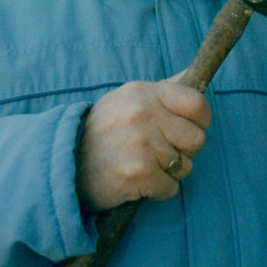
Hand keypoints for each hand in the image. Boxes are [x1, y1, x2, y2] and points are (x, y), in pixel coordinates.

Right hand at [75, 77, 210, 211]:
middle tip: (160, 151)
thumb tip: (193, 76)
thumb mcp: (128, 98)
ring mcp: (142, 144)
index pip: (197, 103)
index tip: (191, 128)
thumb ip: (164, 89)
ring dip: (169, 172)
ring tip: (144, 165)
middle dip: (184, 150)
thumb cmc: (104, 131)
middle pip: (197, 139)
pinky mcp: (138, 174)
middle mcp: (143, 115)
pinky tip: (139, 181)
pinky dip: (159, 190)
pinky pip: (171, 187)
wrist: (64, 164)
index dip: (201, 120)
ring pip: (185, 166)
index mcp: (144, 92)